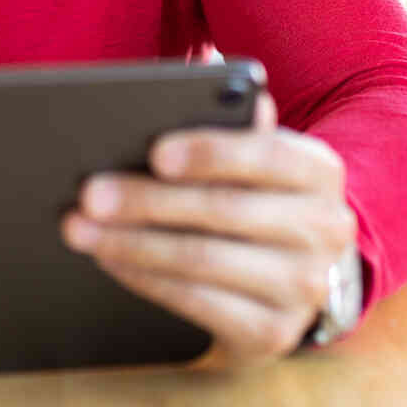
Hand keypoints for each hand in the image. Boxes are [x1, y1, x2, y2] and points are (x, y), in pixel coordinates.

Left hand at [59, 92, 355, 363]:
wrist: (290, 276)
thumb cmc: (253, 196)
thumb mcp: (252, 159)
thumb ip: (230, 120)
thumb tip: (201, 73)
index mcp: (320, 170)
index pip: (268, 154)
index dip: (211, 153)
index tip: (154, 152)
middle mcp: (326, 228)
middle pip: (225, 211)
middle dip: (148, 200)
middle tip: (90, 193)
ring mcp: (305, 286)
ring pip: (204, 260)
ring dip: (132, 243)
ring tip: (80, 228)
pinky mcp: (275, 333)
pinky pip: (198, 303)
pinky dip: (145, 278)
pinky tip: (109, 258)